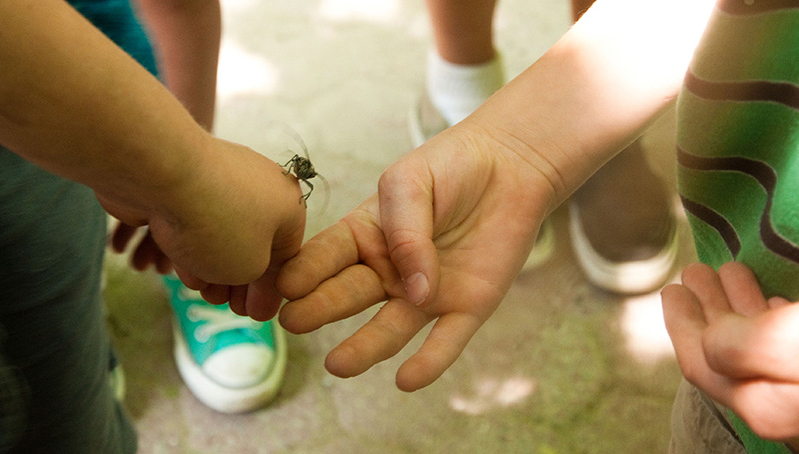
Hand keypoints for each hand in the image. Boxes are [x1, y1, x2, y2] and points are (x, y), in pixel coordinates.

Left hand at [104, 138, 305, 320]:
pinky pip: (197, 219)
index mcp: (289, 204)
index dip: (271, 290)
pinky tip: (184, 269)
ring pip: (223, 234)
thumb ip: (258, 283)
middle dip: (241, 281)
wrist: (161, 173)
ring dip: (215, 267)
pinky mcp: (186, 180)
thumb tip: (257, 293)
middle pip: (254, 244)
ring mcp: (222, 179)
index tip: (255, 314)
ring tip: (205, 293)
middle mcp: (261, 186)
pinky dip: (193, 245)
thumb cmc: (218, 222)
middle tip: (230, 307)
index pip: (287, 255)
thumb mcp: (251, 268)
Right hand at [276, 126, 554, 390]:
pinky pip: (445, 341)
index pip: (327, 257)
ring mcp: (425, 294)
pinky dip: (429, 363)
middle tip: (294, 323)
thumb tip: (414, 290)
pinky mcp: (466, 308)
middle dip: (320, 309)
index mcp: (366, 237)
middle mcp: (389, 272)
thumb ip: (405, 231)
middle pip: (349, 295)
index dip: (306, 271)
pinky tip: (408, 380)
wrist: (512, 164)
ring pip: (391, 328)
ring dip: (365, 348)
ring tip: (338, 365)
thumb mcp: (411, 184)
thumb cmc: (453, 166)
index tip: (285, 286)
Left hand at [662, 262, 798, 453]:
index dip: (681, 325)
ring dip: (735, 308)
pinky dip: (769, 318)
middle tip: (691, 275)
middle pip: (726, 358)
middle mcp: (786, 410)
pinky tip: (769, 299)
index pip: (702, 366)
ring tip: (722, 271)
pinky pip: (789, 348)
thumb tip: (710, 341)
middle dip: (705, 313)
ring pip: (758, 349)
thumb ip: (733, 346)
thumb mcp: (786, 342)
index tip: (670, 288)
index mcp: (764, 408)